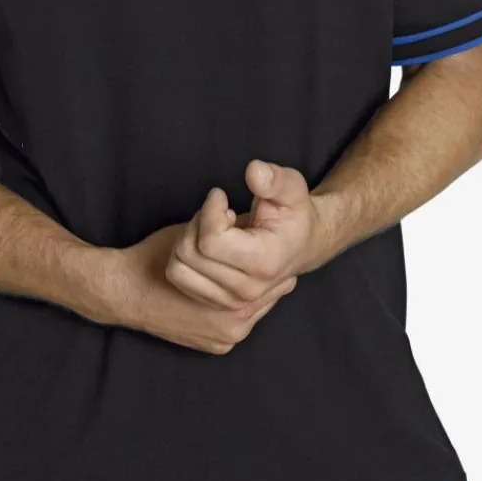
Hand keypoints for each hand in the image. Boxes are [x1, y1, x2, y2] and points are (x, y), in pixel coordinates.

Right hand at [117, 220, 297, 354]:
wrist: (125, 292)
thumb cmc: (159, 257)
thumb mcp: (197, 234)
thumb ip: (230, 229)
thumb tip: (255, 221)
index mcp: (237, 294)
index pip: (277, 276)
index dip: (272, 257)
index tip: (269, 244)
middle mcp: (236, 323)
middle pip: (270, 296)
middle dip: (265, 277)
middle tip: (259, 259)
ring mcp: (225, 339)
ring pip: (254, 311)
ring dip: (252, 294)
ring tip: (243, 274)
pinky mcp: (215, 347)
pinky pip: (237, 325)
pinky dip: (235, 310)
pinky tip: (226, 293)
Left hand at [165, 160, 318, 308]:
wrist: (302, 247)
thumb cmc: (294, 214)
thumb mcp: (292, 188)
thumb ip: (274, 179)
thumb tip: (254, 171)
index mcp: (265, 263)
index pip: (211, 241)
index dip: (210, 210)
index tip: (219, 196)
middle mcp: (248, 291)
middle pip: (191, 253)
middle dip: (199, 223)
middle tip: (219, 212)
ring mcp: (233, 306)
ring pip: (179, 268)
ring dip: (188, 241)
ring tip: (214, 230)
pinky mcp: (219, 309)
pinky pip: (180, 279)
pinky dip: (186, 259)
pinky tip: (210, 249)